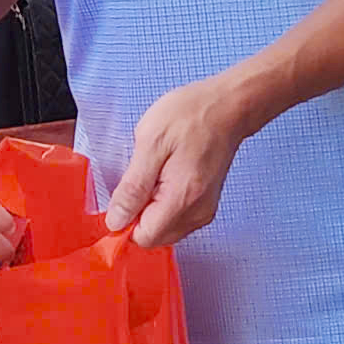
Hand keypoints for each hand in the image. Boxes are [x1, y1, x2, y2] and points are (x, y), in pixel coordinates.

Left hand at [104, 73, 259, 248]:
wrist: (227, 107)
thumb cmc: (191, 116)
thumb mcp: (150, 143)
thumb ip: (132, 188)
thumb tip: (116, 221)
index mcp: (181, 199)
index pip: (143, 237)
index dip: (125, 221)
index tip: (122, 196)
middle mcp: (197, 213)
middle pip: (154, 237)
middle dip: (137, 215)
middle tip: (141, 177)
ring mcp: (204, 211)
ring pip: (164, 229)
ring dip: (150, 209)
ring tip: (156, 173)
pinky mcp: (205, 204)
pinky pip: (175, 218)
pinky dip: (163, 204)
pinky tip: (165, 177)